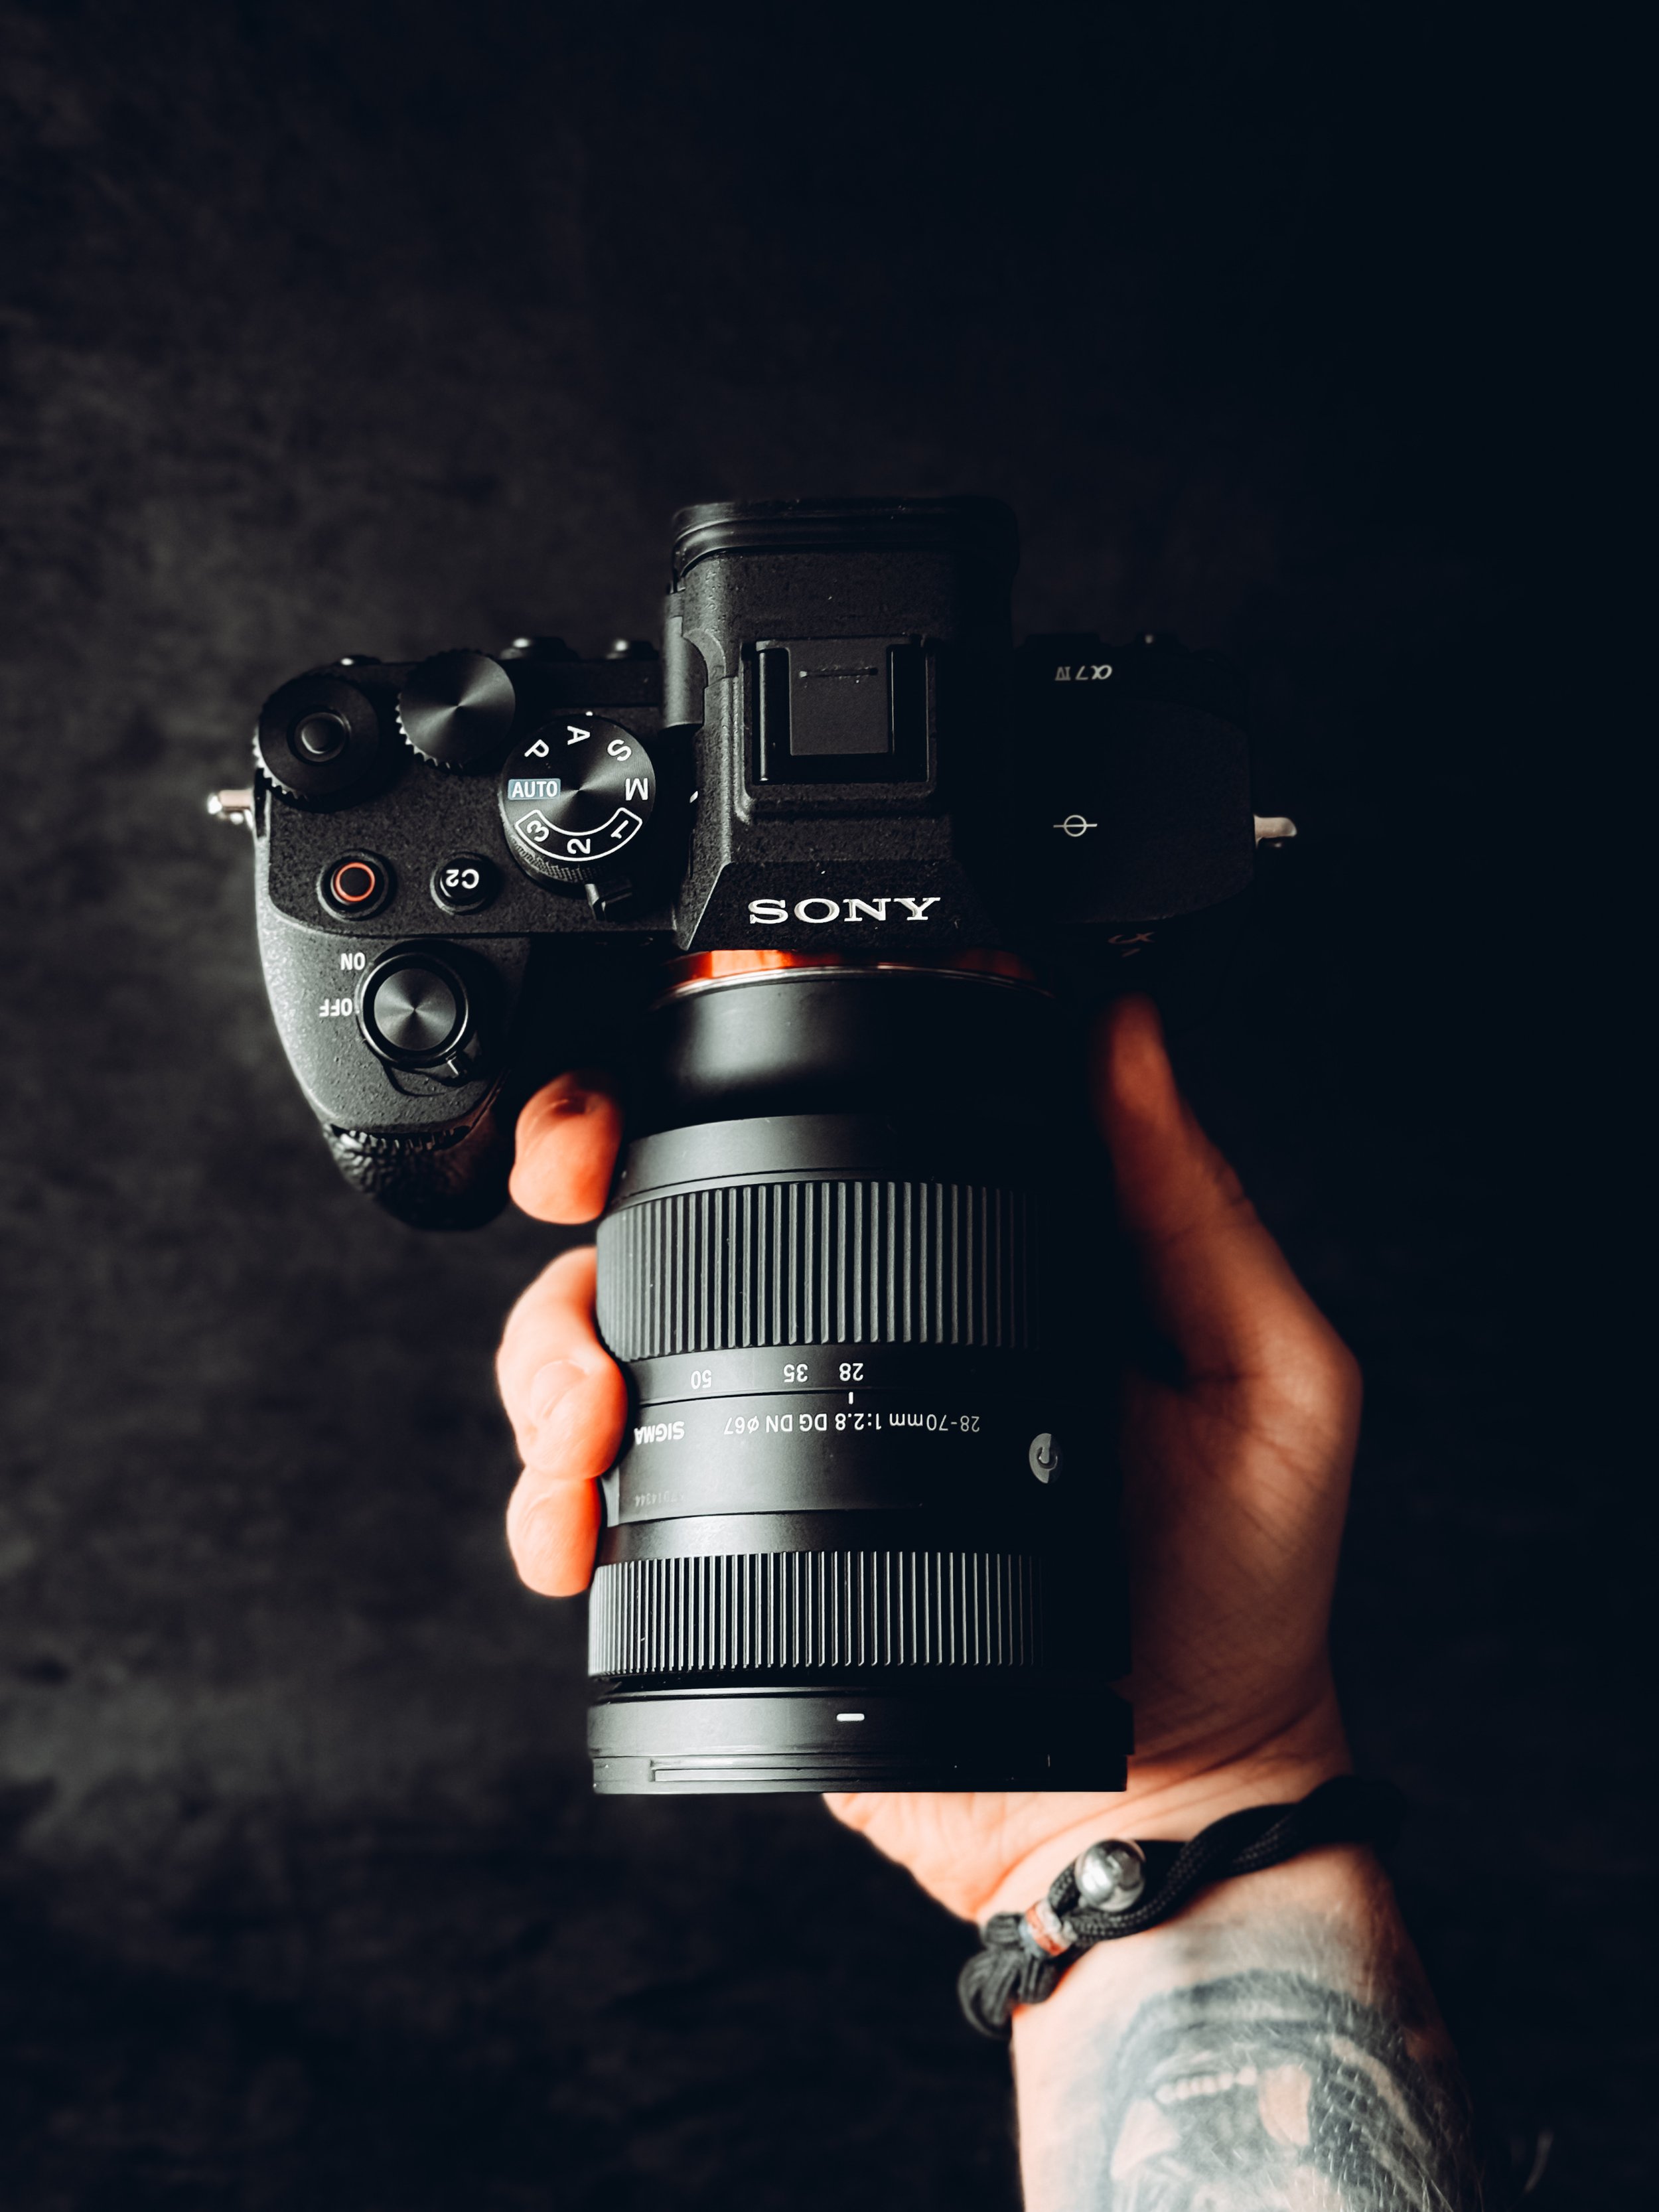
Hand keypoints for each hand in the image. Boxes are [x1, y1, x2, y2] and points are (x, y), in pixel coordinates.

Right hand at [495, 999, 1360, 1922]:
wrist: (1157, 1796)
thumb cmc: (1239, 1591)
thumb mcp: (1264, 1379)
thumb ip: (1189, 1207)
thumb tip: (1122, 1024)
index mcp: (980, 1254)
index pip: (841, 1111)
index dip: (738, 1054)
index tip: (691, 1030)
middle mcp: (867, 1321)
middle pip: (676, 1195)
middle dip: (582, 1158)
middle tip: (565, 1176)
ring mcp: (787, 1426)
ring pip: (601, 1328)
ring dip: (550, 1349)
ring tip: (583, 1425)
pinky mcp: (731, 1537)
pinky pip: (602, 1488)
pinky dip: (548, 1498)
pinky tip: (572, 1534)